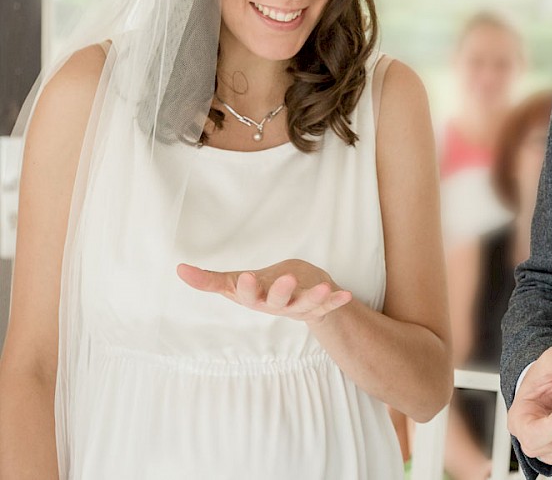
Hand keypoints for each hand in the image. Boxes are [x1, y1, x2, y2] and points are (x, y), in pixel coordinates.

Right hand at [177, 259, 351, 324]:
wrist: (293, 295)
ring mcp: (297, 306)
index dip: (247, 288)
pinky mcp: (317, 305)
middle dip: (281, 291)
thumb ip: (210, 280)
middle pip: (277, 301)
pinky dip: (336, 301)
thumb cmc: (260, 287)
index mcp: (254, 298)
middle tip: (286, 278)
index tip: (245, 277)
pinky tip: (347, 295)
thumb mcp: (234, 283)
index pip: (247, 294)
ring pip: (304, 304)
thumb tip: (179, 270)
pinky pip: (328, 305)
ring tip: (323, 287)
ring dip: (314, 297)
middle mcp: (275, 305)